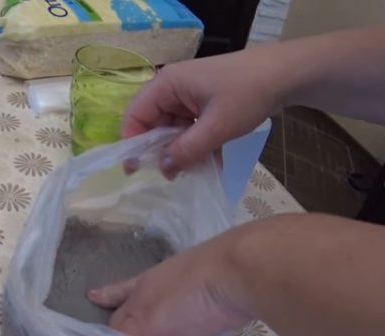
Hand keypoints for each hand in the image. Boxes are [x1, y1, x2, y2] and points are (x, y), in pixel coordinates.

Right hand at [87, 230, 254, 335]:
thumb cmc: (190, 295)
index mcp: (143, 288)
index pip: (118, 305)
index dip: (105, 303)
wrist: (246, 270)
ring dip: (154, 310)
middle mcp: (164, 284)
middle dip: (122, 300)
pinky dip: (186, 316)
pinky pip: (194, 308)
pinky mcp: (220, 292)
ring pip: (167, 301)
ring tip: (150, 323)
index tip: (91, 297)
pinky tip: (192, 321)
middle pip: (138, 296)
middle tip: (105, 299)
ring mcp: (193, 284)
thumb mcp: (150, 320)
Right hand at [123, 46, 286, 176]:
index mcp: (167, 84)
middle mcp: (173, 88)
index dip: (133, 144)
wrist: (289, 74)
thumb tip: (162, 169)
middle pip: (153, 125)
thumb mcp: (217, 126)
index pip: (135, 116)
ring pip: (174, 130)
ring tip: (194, 173)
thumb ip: (187, 150)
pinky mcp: (204, 104)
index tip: (137, 171)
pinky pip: (191, 128)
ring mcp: (189, 96)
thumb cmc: (249, 93)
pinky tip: (210, 164)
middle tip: (171, 176)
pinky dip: (198, 145)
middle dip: (162, 151)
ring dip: (183, 151)